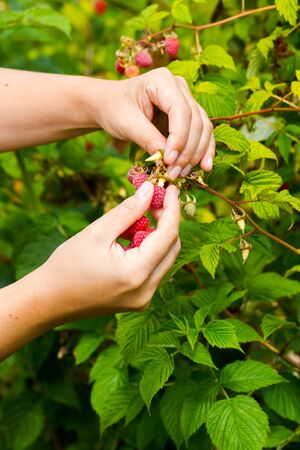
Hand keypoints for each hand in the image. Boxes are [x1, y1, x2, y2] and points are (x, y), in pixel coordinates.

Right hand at [41, 181, 179, 322]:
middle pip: (171, 248)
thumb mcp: (97, 232)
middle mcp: (146, 290)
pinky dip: (148, 251)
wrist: (49, 300)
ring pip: (165, 259)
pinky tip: (131, 239)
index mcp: (136, 273)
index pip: (168, 235)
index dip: (172, 209)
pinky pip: (154, 270)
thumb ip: (128, 211)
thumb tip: (150, 190)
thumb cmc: (67, 266)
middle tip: (153, 200)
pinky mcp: (138, 300)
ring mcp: (143, 299)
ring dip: (157, 236)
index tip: (170, 188)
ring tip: (136, 219)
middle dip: (166, 222)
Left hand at [90, 68, 214, 178]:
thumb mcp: (126, 123)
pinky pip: (202, 134)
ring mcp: (187, 100)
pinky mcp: (188, 116)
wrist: (109, 105)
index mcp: (163, 81)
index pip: (181, 111)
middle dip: (187, 150)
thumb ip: (148, 138)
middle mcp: (180, 88)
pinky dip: (203, 151)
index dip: (179, 138)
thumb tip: (169, 159)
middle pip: (196, 121)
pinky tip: (205, 166)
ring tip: (182, 173)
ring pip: (203, 128)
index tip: (169, 161)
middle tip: (174, 173)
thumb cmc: (114, 109)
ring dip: (196, 154)